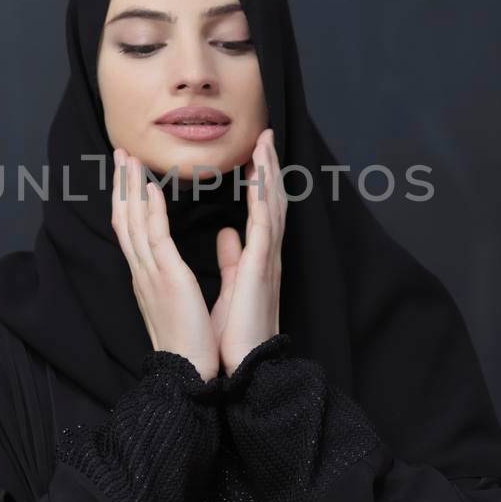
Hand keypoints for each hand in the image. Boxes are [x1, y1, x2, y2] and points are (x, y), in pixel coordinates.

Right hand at [110, 147, 219, 382]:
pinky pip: (155, 238)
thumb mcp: (191, 297)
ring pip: (133, 222)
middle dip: (121, 185)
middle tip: (119, 155)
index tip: (131, 175)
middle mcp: (143, 272)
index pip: (134, 230)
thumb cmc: (193, 342)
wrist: (189, 374)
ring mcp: (151, 274)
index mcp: (150, 277)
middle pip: (125, 220)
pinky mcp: (167, 279)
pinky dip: (150, 211)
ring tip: (128, 159)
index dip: (130, 201)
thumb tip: (221, 238)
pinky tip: (149, 188)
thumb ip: (197, 266)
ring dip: (130, 187)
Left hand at [211, 128, 284, 375]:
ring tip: (265, 143)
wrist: (242, 366)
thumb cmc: (235, 333)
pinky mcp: (261, 268)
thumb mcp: (231, 286)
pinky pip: (264, 224)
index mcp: (257, 258)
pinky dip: (263, 197)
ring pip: (272, 205)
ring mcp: (267, 260)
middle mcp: (266, 254)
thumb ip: (232, 258)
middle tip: (265, 135)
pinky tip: (259, 175)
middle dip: (268, 167)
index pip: (261, 210)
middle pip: (271, 201)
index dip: (259, 180)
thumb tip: (227, 234)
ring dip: (269, 172)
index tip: (254, 153)